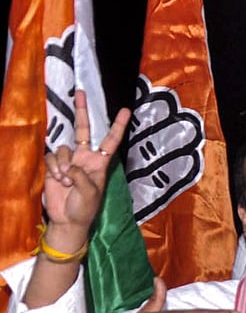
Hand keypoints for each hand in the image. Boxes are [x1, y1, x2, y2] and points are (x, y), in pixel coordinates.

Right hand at [42, 90, 131, 237]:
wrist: (67, 220)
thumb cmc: (85, 208)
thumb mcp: (91, 193)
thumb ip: (82, 176)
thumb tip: (70, 165)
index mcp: (100, 163)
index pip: (111, 140)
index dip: (117, 125)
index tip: (126, 110)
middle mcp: (85, 158)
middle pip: (83, 129)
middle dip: (82, 111)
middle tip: (81, 92)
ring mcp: (69, 161)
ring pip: (63, 148)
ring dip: (63, 165)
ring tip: (67, 182)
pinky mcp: (54, 166)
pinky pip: (52, 157)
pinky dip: (54, 168)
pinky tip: (58, 180)